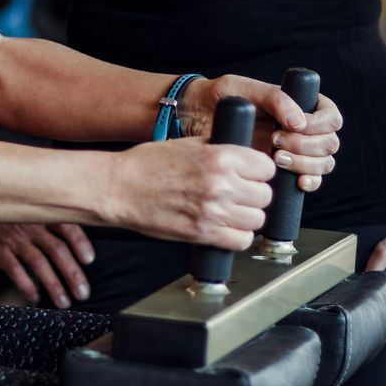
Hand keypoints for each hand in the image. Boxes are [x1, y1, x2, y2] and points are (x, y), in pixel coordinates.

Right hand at [0, 222, 95, 308]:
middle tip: (83, 293)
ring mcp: (15, 239)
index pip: (67, 227)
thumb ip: (51, 225)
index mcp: (43, 216)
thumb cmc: (9, 214)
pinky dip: (26, 284)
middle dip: (72, 273)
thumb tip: (76, 246)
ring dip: (53, 284)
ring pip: (39, 262)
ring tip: (64, 302)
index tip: (89, 260)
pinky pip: (14, 269)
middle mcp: (32, 227)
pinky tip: (35, 297)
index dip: (80, 243)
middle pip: (57, 250)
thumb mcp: (31, 211)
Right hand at [103, 138, 273, 251]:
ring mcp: (212, 211)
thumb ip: (219, 150)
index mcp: (219, 157)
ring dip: (247, 217)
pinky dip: (237, 237)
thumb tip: (245, 158)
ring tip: (232, 212)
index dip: (260, 172)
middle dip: (255, 195)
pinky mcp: (202, 234)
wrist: (119, 188)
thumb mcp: (187, 144)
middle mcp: (220, 184)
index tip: (253, 175)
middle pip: (265, 195)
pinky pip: (241, 241)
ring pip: (257, 220)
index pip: (266, 168)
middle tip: (241, 194)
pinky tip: (225, 228)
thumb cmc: (146, 165)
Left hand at [178, 75, 340, 190]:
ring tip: (276, 158)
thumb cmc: (223, 97)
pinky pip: (311, 180)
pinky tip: (297, 182)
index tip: (293, 127)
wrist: (198, 119)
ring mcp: (296, 150)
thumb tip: (299, 121)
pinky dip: (309, 182)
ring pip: (323, 163)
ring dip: (306, 164)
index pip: (331, 118)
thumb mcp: (247, 89)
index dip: (319, 125)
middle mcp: (303, 128)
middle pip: (329, 143)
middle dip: (308, 146)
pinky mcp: (284, 169)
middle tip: (276, 142)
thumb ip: (275, 99)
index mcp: (301, 104)